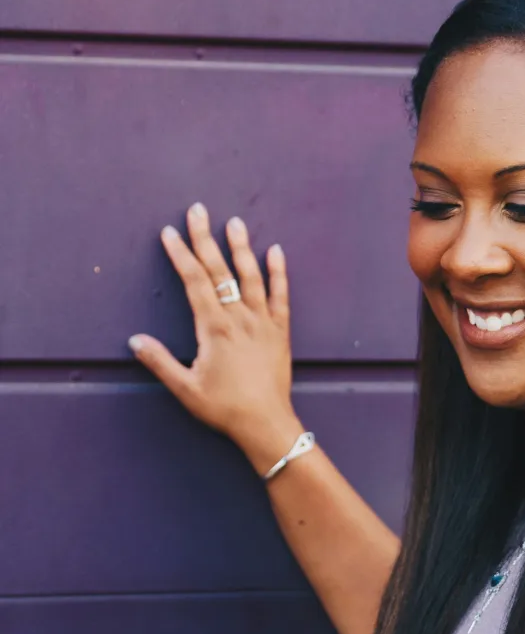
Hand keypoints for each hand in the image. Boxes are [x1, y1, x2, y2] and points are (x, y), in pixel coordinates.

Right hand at [129, 202, 302, 471]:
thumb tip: (135, 340)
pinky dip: (278, 272)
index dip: (181, 255)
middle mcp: (239, 317)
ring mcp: (263, 321)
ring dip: (241, 247)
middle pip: (219, 270)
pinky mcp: (281, 331)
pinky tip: (275, 251)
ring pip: (251, 276)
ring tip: (234, 222)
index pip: (194, 282)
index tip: (169, 232)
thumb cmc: (223, 408)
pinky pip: (281, 295)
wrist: (266, 423)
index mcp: (214, 328)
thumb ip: (159, 361)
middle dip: (205, 238)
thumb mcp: (185, 388)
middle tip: (197, 210)